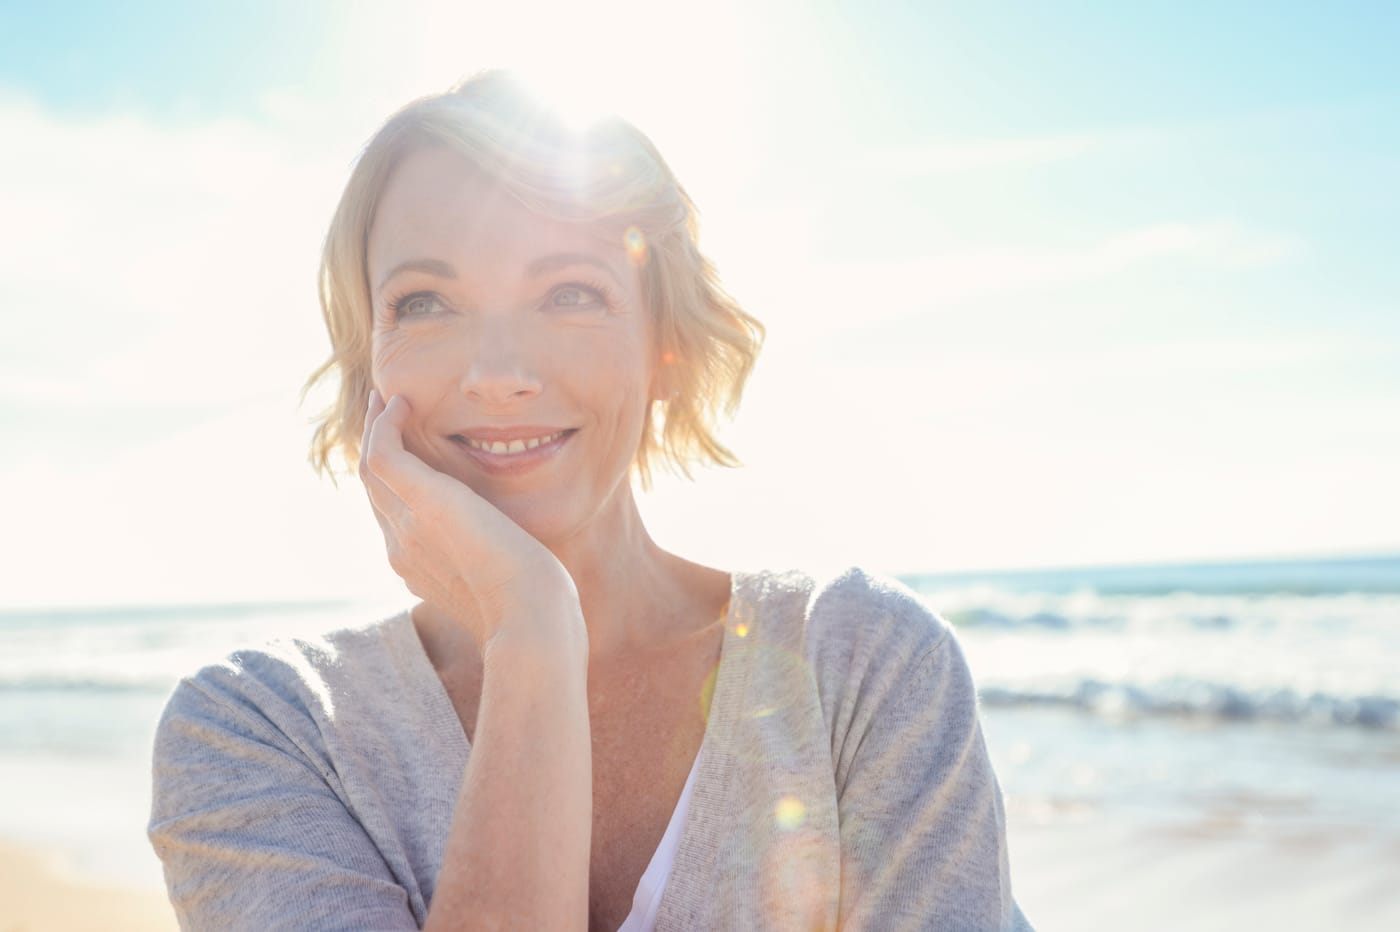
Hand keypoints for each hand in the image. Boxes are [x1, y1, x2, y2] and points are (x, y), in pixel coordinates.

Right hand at [359, 390, 582, 652]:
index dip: (394, 478)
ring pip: (370, 466)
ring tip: (388, 397)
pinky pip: (383, 452)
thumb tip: (506, 552)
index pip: (392, 514)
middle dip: (377, 446)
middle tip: (385, 408)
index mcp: (416, 566)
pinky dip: (386, 424)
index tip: (406, 447)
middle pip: (373, 487)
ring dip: (375, 426)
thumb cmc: (531, 604)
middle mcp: (401, 547)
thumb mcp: (502, 579)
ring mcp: (405, 526)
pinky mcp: (423, 502)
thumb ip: (489, 561)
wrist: (529, 615)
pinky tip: (405, 402)